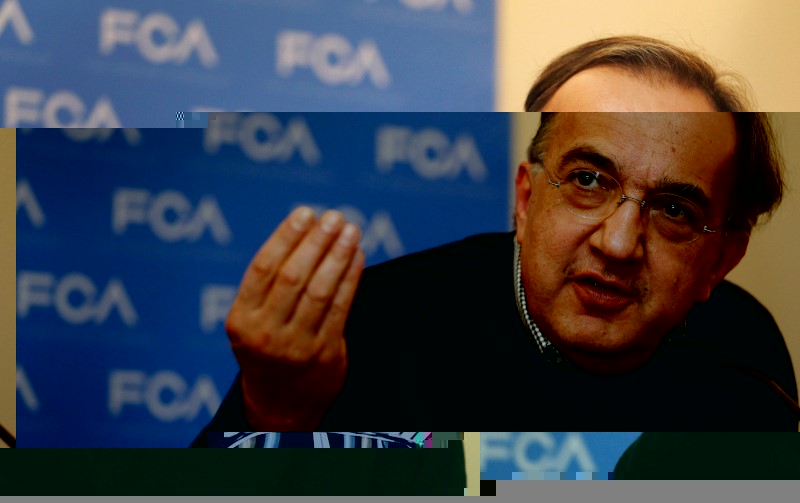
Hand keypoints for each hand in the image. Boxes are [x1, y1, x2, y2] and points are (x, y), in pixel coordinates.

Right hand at [226, 206, 364, 429]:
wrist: (280, 404)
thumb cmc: (267, 347)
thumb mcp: (252, 320)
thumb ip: (271, 285)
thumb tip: (308, 230)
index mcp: (241, 318)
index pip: (263, 268)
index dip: (286, 237)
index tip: (305, 213)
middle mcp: (265, 333)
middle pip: (294, 277)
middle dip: (316, 242)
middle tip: (334, 216)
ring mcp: (296, 346)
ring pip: (321, 291)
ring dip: (338, 256)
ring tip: (351, 230)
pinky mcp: (325, 354)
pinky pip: (341, 308)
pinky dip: (351, 278)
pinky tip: (357, 256)